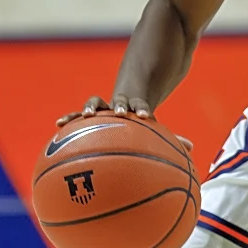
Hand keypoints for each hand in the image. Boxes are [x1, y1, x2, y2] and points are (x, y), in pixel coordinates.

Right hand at [56, 96, 192, 151]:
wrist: (126, 109)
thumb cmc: (141, 125)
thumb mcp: (154, 129)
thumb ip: (171, 138)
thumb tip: (191, 148)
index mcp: (135, 109)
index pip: (139, 105)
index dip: (142, 109)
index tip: (146, 116)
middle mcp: (117, 107)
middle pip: (114, 100)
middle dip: (114, 105)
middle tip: (115, 113)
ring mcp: (102, 111)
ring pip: (93, 105)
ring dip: (87, 109)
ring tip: (78, 117)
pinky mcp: (88, 119)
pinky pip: (76, 121)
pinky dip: (68, 121)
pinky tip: (55, 129)